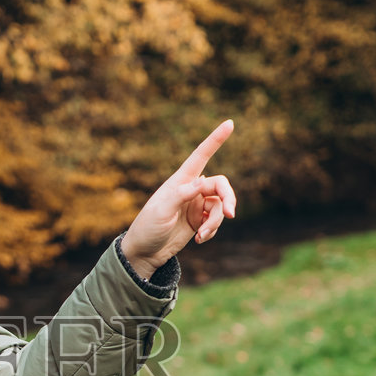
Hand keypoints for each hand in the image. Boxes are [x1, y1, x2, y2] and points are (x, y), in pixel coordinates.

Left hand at [120, 119, 236, 273]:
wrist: (144, 252)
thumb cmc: (147, 227)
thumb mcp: (161, 211)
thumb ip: (181, 195)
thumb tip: (203, 182)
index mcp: (180, 181)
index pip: (201, 155)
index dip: (216, 139)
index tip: (230, 123)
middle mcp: (191, 189)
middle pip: (221, 186)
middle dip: (229, 199)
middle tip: (231, 214)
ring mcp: (196, 205)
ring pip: (220, 207)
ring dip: (215, 223)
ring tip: (202, 236)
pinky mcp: (199, 221)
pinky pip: (216, 221)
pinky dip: (212, 231)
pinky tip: (200, 239)